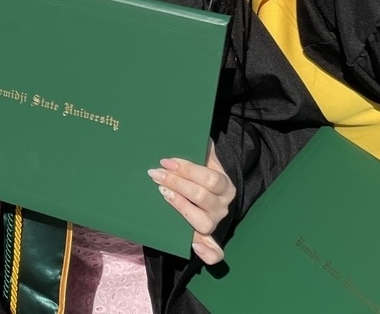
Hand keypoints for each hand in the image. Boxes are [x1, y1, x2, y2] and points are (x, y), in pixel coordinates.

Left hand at [148, 139, 235, 264]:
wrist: (205, 192)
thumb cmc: (199, 174)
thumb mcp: (204, 159)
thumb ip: (200, 147)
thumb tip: (192, 127)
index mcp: (224, 185)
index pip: (208, 178)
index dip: (186, 169)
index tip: (165, 161)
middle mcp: (222, 206)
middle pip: (202, 197)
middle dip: (177, 184)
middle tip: (156, 174)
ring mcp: (215, 223)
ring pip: (203, 222)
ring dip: (182, 208)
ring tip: (164, 194)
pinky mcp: (207, 240)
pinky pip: (215, 252)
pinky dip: (207, 253)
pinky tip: (194, 246)